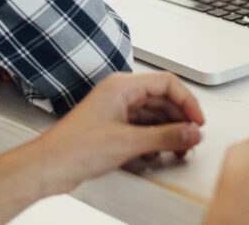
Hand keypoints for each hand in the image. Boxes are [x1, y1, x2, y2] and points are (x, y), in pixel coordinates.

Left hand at [36, 72, 204, 192]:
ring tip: (180, 148)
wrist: (50, 166)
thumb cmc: (75, 148)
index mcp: (122, 86)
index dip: (187, 101)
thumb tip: (191, 132)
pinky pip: (142, 127)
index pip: (166, 83)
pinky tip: (159, 152)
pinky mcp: (112, 127)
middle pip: (162, 99)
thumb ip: (166, 136)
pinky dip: (154, 139)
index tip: (198, 121)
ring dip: (169, 131)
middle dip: (180, 118)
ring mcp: (116, 110)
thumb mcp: (129, 142)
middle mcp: (119, 94)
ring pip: (153, 115)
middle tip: (192, 137)